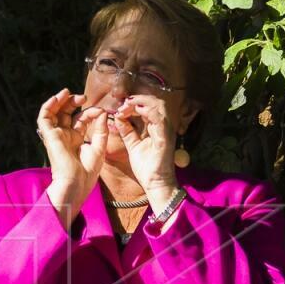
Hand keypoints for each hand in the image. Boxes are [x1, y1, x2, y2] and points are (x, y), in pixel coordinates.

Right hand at [37, 89, 106, 227]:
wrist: (75, 184)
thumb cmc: (87, 172)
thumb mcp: (99, 148)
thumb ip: (101, 130)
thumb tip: (103, 112)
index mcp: (76, 140)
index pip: (81, 119)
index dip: (91, 112)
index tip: (101, 111)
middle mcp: (65, 136)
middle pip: (66, 114)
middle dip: (73, 103)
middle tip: (83, 97)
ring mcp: (56, 135)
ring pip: (53, 113)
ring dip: (59, 101)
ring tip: (67, 92)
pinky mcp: (49, 136)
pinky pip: (44, 118)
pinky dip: (48, 106)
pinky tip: (57, 98)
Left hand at [114, 94, 179, 209]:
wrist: (155, 184)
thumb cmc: (147, 168)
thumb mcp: (133, 145)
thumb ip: (127, 131)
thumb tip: (118, 118)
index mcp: (157, 128)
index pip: (148, 107)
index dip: (134, 103)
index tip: (121, 108)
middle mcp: (164, 126)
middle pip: (155, 101)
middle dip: (137, 99)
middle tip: (123, 104)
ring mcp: (166, 131)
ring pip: (158, 105)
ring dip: (141, 102)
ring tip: (127, 106)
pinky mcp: (165, 137)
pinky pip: (158, 117)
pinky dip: (146, 110)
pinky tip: (134, 111)